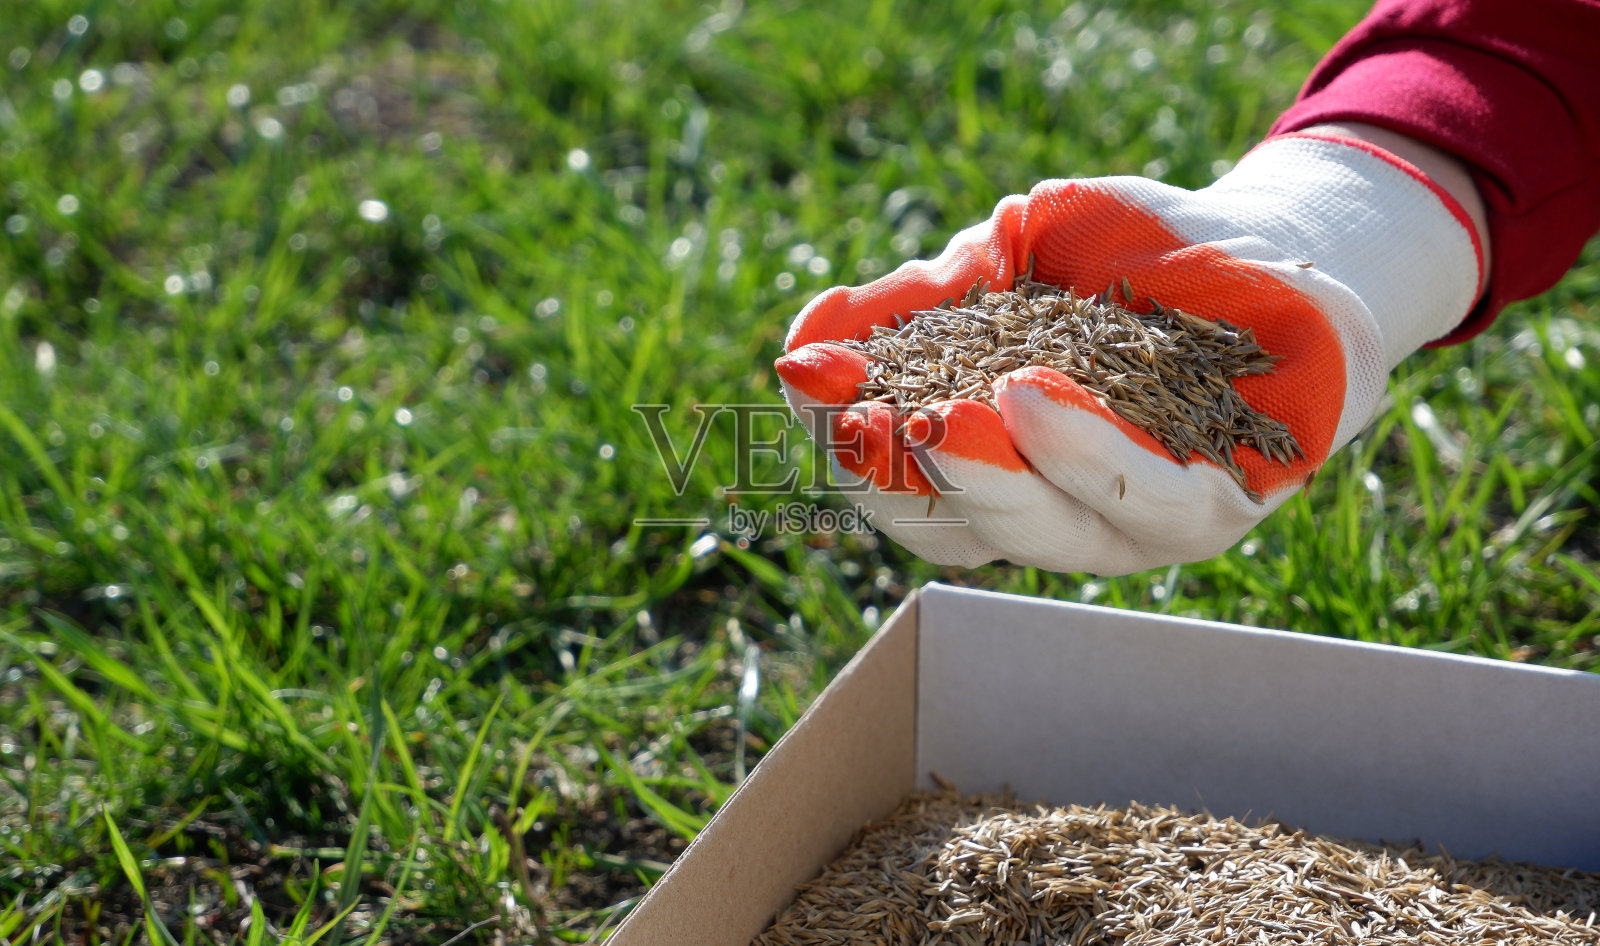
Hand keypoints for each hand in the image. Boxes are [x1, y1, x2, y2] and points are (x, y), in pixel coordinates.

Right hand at [775, 134, 1481, 575]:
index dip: (846, 440)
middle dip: (905, 474)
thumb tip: (805, 341)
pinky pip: (1150, 499)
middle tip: (866, 418)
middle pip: (957, 528)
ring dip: (992, 477)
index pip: (898, 487)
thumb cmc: (1124, 256)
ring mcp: (1133, 524)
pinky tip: (1034, 399)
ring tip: (952, 415)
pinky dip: (1088, 456)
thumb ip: (918, 305)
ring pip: (1048, 529)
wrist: (1263, 245)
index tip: (808, 380)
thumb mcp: (1004, 260)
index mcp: (990, 470)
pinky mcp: (1222, 505)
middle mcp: (1052, 514)